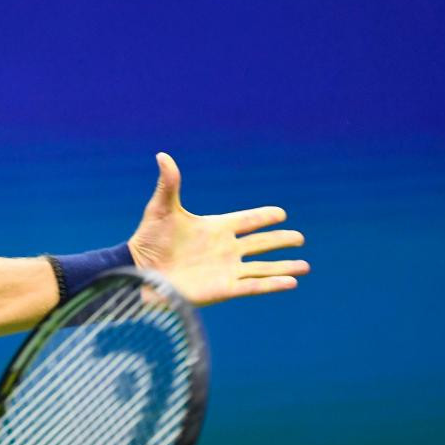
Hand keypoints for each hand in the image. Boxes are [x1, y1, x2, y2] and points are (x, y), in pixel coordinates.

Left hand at [127, 153, 309, 304]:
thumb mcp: (160, 209)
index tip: (281, 213)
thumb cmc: (148, 240)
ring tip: (305, 266)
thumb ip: (169, 183)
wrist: (139, 271)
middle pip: (260, 243)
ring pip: (262, 267)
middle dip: (280, 240)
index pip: (247, 220)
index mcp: (215, 228)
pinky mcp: (223, 289)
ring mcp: (225, 269)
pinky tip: (291, 282)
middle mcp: (224, 249)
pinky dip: (273, 284)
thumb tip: (162, 156)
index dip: (263, 217)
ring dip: (284, 266)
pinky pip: (253, 286)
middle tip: (299, 238)